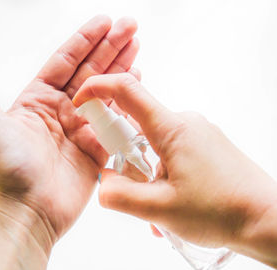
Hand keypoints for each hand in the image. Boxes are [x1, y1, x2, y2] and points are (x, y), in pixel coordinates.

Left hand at [0, 16, 138, 269]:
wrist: (26, 212)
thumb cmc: (6, 170)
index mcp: (38, 101)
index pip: (65, 61)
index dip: (85, 40)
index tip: (104, 21)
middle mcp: (61, 111)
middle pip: (90, 71)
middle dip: (110, 47)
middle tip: (130, 26)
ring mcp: (81, 129)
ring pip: (106, 92)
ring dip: (122, 68)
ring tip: (137, 47)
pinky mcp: (96, 149)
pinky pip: (116, 121)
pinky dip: (128, 102)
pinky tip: (138, 83)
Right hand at [73, 73, 276, 267]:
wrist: (268, 220)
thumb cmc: (222, 211)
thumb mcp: (160, 209)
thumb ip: (120, 196)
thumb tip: (103, 183)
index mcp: (172, 129)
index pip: (127, 91)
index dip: (98, 89)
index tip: (81, 102)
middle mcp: (184, 123)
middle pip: (136, 127)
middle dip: (125, 158)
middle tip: (133, 189)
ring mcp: (196, 134)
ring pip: (153, 147)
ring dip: (146, 176)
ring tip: (159, 209)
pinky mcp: (203, 146)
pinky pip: (170, 154)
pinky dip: (161, 176)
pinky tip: (171, 204)